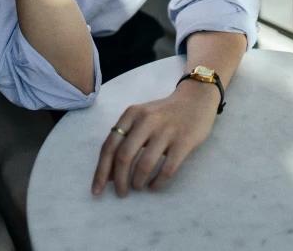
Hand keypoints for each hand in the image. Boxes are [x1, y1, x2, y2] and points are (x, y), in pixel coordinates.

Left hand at [91, 80, 219, 197]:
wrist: (195, 99)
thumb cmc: (163, 113)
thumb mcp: (140, 118)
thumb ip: (125, 140)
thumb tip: (109, 174)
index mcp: (131, 114)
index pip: (110, 145)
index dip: (101, 171)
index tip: (97, 190)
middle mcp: (146, 120)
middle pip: (124, 156)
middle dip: (119, 181)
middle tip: (121, 193)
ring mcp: (165, 131)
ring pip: (144, 165)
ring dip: (138, 183)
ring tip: (138, 187)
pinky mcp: (183, 141)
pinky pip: (167, 169)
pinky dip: (158, 183)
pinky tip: (154, 186)